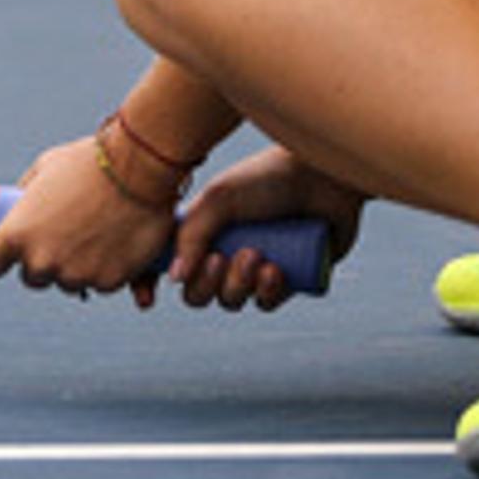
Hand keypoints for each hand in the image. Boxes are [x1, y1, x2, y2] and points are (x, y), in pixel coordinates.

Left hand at [0, 135, 175, 303]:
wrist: (140, 167)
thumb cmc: (91, 161)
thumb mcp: (46, 168)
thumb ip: (27, 196)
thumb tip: (20, 207)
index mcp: (16, 233)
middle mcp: (41, 260)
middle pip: (31, 278)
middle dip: (45, 261)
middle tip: (64, 234)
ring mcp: (75, 274)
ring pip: (68, 282)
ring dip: (77, 265)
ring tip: (96, 230)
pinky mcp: (107, 282)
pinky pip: (101, 283)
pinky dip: (107, 268)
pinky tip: (117, 240)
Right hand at [171, 146, 362, 311]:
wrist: (322, 176)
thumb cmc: (268, 179)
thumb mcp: (219, 198)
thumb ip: (190, 235)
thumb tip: (175, 278)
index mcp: (205, 229)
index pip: (171, 266)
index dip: (158, 283)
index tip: (155, 293)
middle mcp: (228, 249)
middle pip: (200, 292)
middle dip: (208, 283)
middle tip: (224, 257)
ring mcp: (259, 266)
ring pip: (234, 300)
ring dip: (239, 286)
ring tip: (259, 257)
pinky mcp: (290, 277)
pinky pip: (268, 303)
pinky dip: (267, 293)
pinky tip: (277, 271)